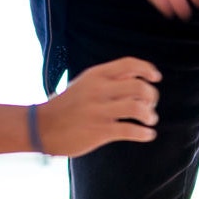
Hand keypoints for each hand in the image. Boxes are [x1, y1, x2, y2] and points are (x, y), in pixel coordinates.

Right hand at [36, 57, 160, 156]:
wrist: (42, 126)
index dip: (147, 69)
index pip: (129, 64)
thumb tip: (136, 77)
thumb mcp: (84, 84)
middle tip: (151, 105)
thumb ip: (107, 79)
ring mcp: (99, 110)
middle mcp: (99, 89)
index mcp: (96, 74)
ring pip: (137, 107)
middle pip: (139, 86)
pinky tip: (147, 135)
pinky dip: (144, 133)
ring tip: (150, 120)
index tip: (157, 78)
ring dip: (150, 115)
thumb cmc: (66, 105)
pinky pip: (129, 130)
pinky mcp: (99, 131)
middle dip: (152, 96)